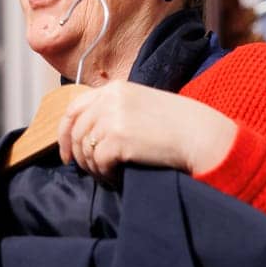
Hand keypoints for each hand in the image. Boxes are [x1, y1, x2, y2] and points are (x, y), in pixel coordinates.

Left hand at [57, 80, 237, 181]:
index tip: (67, 152)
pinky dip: (105, 174)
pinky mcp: (118, 139)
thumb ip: (114, 110)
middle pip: (75, 130)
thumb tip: (88, 133)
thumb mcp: (141, 104)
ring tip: (109, 174)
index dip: (65, 132)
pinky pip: (98, 162)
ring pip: (84, 149)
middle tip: (87, 170)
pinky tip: (117, 177)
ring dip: (93, 167)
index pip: (74, 108)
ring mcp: (112, 118)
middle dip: (77, 154)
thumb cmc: (178, 124)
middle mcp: (109, 99)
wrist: (201, 135)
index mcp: (114, 89)